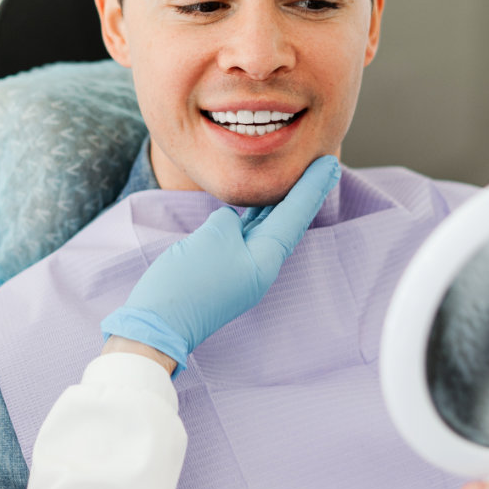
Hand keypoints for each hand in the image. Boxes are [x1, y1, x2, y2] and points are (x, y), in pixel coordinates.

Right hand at [101, 155, 339, 371]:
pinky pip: (243, 236)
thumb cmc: (187, 282)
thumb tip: (230, 221)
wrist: (157, 325)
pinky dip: (252, 215)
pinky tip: (253, 203)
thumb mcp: (213, 238)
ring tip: (292, 177)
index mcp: (265, 260)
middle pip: (286, 221)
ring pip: (265, 228)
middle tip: (323, 164)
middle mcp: (259, 266)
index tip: (332, 163)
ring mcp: (240, 270)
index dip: (312, 187)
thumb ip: (228, 220)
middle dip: (302, 192)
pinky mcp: (221, 270)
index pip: (295, 215)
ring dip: (278, 202)